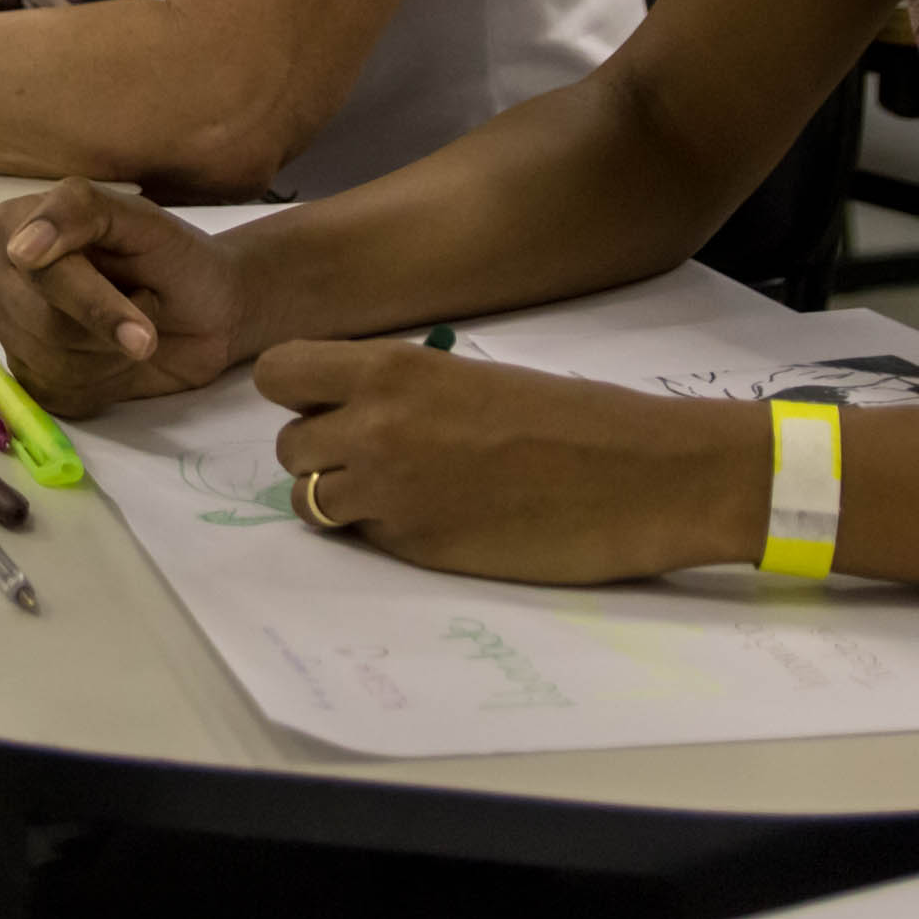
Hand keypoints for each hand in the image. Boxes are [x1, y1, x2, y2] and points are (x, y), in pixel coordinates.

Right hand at [0, 181, 256, 415]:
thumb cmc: (174, 257)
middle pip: (44, 323)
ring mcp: (12, 328)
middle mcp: (3, 276)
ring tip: (136, 325)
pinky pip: (57, 393)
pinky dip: (104, 381)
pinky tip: (121, 356)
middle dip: (110, 323)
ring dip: (114, 352)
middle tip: (149, 302)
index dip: (89, 298)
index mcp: (17, 223)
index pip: (38, 270)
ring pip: (53, 362)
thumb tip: (20, 250)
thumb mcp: (141, 220)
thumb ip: (80, 211)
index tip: (131, 323)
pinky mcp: (31, 374)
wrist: (207, 312)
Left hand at [261, 342, 765, 586]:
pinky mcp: (414, 549)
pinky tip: (436, 520)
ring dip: (342, 498)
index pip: (278, 374)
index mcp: (391, 370)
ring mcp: (389, 495)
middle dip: (321, 452)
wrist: (640, 477)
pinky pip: (362, 538)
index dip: (298, 393)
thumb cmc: (571, 418)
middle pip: (286, 445)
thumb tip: (352, 406)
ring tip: (401, 492)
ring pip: (308, 500)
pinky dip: (383, 532)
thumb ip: (400, 390)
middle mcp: (373, 429)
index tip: (329, 402)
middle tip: (374, 455)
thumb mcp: (468, 376)